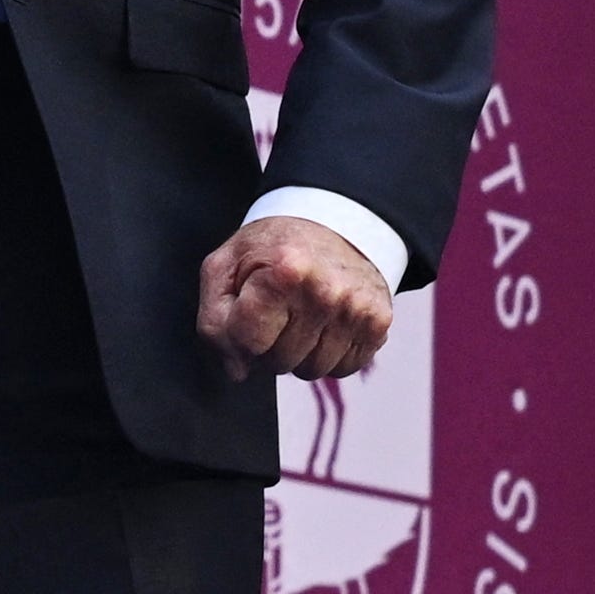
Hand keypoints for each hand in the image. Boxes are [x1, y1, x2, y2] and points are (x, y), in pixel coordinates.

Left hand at [197, 214, 393, 380]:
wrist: (332, 222)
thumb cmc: (271, 248)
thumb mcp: (224, 267)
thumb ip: (214, 321)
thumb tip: (238, 371)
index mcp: (287, 272)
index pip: (248, 344)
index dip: (239, 335)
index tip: (247, 310)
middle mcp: (328, 293)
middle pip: (280, 363)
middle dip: (270, 347)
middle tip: (276, 311)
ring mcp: (358, 310)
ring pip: (313, 371)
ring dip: (301, 353)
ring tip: (301, 316)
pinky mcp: (379, 323)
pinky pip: (344, 368)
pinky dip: (330, 353)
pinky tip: (326, 323)